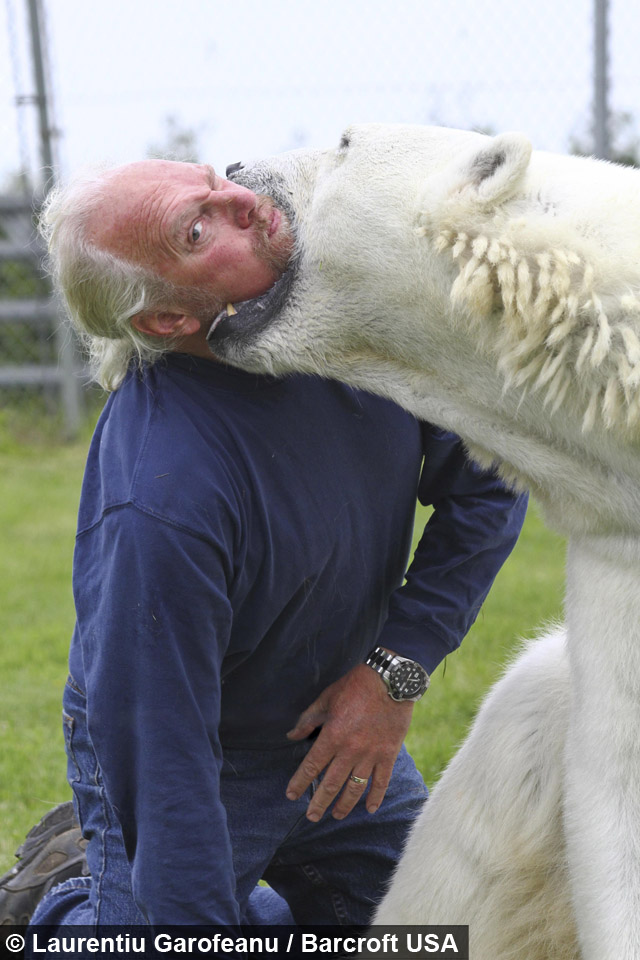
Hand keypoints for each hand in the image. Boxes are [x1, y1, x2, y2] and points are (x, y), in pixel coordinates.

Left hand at [285, 663, 413, 821]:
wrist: (389, 680)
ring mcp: (371, 755)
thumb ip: (308, 719)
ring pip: (355, 788)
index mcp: (332, 735)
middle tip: (311, 816)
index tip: (291, 795)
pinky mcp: (388, 754)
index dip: (299, 783)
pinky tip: (370, 809)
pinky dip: (376, 797)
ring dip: (344, 805)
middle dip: (319, 802)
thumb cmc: (355, 686)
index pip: (311, 766)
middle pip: (331, 784)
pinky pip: (382, 781)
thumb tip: (292, 736)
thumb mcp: (326, 698)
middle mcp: (350, 750)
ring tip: (336, 815)